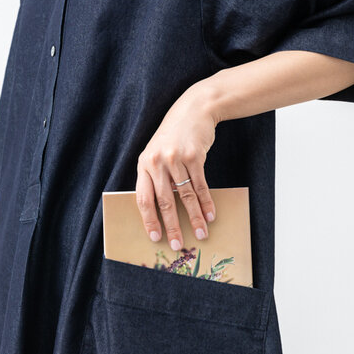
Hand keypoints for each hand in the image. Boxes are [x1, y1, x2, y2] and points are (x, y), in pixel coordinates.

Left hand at [136, 81, 218, 249]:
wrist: (193, 109)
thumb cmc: (174, 135)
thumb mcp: (157, 153)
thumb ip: (156, 178)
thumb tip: (162, 211)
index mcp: (144, 164)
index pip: (143, 198)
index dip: (149, 219)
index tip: (155, 236)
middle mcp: (157, 162)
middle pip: (164, 202)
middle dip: (172, 226)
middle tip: (177, 244)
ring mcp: (175, 158)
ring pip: (185, 197)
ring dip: (194, 218)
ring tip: (200, 234)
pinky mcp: (194, 156)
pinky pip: (200, 186)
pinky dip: (206, 203)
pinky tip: (210, 215)